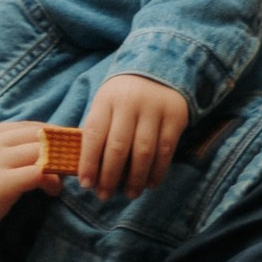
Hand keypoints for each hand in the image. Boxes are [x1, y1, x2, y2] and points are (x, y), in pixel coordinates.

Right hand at [0, 121, 58, 261]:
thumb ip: (7, 152)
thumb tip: (41, 152)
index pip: (31, 126)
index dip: (54, 136)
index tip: (69, 149)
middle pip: (40, 136)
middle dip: (63, 148)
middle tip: (77, 162)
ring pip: (43, 152)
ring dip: (60, 165)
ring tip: (67, 179)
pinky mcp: (3, 183)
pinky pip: (39, 172)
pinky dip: (52, 180)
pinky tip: (54, 192)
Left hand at [79, 71, 189, 199]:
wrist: (159, 66)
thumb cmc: (125, 94)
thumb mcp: (106, 102)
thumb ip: (98, 130)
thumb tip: (90, 171)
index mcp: (107, 99)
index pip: (94, 134)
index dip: (88, 162)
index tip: (86, 184)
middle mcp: (130, 103)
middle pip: (118, 147)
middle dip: (110, 176)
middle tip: (105, 195)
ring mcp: (154, 109)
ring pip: (143, 152)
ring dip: (135, 179)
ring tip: (130, 194)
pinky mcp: (175, 116)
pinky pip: (166, 150)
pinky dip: (157, 171)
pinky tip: (150, 184)